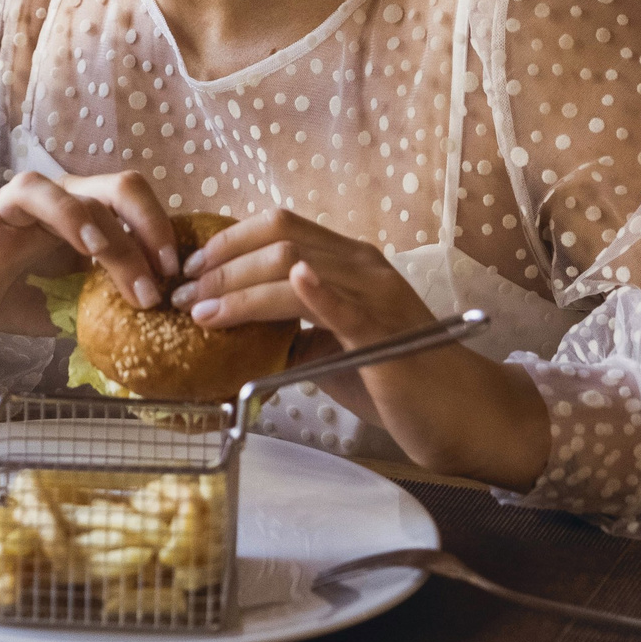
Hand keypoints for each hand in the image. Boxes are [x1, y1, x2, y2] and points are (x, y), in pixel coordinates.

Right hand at [0, 169, 179, 368]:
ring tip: (93, 248)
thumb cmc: (18, 296)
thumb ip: (112, 301)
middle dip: (131, 230)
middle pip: (94, 190)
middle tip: (152, 280)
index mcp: (77, 216)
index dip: (157, 227)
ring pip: (32, 189)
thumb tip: (168, 324)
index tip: (175, 272)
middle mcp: (42, 207)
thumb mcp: (76, 304)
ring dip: (71, 214)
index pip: (126, 200)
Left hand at [171, 209, 548, 487]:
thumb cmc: (396, 382)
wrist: (460, 415)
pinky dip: (315, 290)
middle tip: (180, 294)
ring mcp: (377, 296)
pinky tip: (290, 283)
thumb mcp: (333, 347)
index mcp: (350, 262)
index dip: (227, 241)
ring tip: (200, 311)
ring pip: (295, 268)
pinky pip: (346, 305)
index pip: (278, 227)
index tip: (189, 269)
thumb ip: (293, 328)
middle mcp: (363, 267)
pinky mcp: (385, 335)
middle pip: (277, 241)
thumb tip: (235, 329)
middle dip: (219, 266)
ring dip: (237, 288)